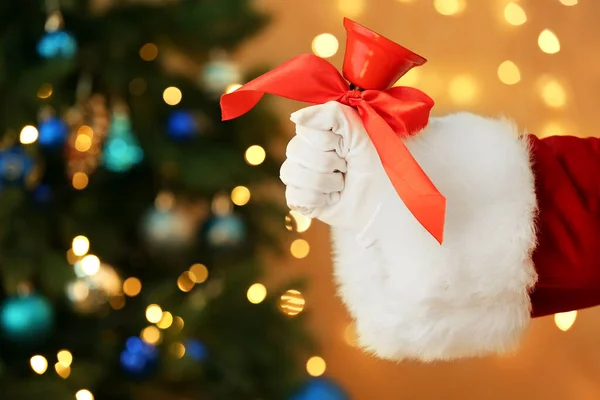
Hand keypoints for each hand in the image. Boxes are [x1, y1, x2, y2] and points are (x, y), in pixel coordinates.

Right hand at [280, 101, 388, 236]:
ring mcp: (301, 176)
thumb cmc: (379, 168)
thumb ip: (331, 115)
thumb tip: (295, 117)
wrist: (387, 204)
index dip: (327, 140)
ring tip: (341, 185)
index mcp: (320, 132)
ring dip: (324, 182)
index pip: (303, 127)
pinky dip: (317, 199)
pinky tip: (332, 199)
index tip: (348, 148)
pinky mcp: (300, 200)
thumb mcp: (360, 133)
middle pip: (296, 149)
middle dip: (328, 162)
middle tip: (347, 168)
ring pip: (291, 172)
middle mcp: (306, 152)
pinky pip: (293, 195)